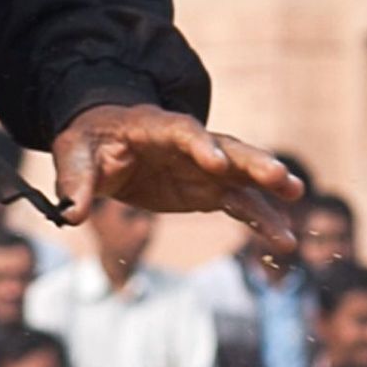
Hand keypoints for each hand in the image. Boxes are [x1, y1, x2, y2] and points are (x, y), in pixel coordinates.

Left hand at [51, 104, 303, 262]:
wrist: (105, 143)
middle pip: (227, 148)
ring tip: (296, 199)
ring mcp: (205, 167)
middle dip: (253, 162)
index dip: (199, 145)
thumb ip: (76, 182)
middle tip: (281, 176)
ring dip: (269, 188)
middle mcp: (190, 144)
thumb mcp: (74, 156)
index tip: (214, 163)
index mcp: (156, 127)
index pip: (182, 131)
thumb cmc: (90, 142)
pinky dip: (261, 219)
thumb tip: (70, 213)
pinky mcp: (209, 190)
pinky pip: (240, 203)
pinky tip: (284, 239)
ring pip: (243, 175)